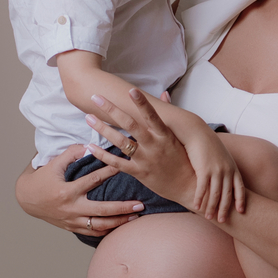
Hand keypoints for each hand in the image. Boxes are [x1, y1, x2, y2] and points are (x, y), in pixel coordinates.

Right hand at [14, 144, 144, 237]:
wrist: (26, 199)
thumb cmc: (40, 179)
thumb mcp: (52, 163)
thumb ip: (71, 154)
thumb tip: (90, 146)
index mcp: (66, 192)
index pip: (93, 180)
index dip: (110, 171)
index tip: (125, 165)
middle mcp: (71, 209)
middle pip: (102, 210)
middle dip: (122, 208)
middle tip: (140, 204)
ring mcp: (72, 220)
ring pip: (100, 225)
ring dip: (119, 222)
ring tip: (135, 217)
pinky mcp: (72, 227)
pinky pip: (93, 232)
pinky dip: (107, 230)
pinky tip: (120, 227)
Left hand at [84, 90, 204, 213]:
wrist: (188, 187)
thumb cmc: (184, 159)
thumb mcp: (178, 136)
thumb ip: (168, 114)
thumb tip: (164, 94)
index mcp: (165, 135)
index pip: (152, 115)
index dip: (142, 103)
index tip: (131, 90)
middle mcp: (154, 145)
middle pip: (130, 124)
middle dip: (111, 110)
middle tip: (96, 97)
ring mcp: (146, 159)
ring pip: (120, 142)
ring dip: (102, 129)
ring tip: (88, 118)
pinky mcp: (139, 173)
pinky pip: (117, 163)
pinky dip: (102, 155)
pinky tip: (90, 147)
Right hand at [184, 128, 245, 222]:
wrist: (197, 132)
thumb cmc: (208, 144)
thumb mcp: (221, 156)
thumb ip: (225, 167)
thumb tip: (225, 178)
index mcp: (232, 168)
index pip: (240, 188)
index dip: (241, 200)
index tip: (241, 211)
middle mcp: (226, 171)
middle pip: (228, 195)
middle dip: (225, 209)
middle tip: (223, 221)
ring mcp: (215, 171)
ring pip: (215, 195)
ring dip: (212, 208)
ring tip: (209, 218)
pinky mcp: (203, 170)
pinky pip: (202, 189)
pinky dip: (199, 199)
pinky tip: (196, 207)